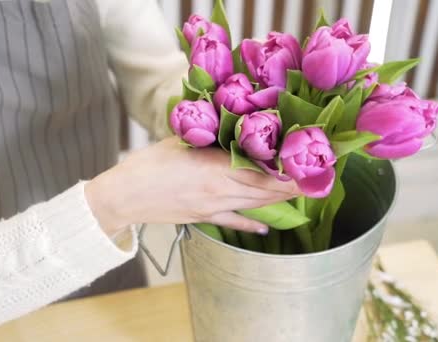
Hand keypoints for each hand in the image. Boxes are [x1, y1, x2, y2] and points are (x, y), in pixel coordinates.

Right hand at [86, 137, 299, 235]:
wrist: (123, 197)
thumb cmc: (147, 165)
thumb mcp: (180, 142)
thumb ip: (209, 138)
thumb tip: (232, 126)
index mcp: (214, 168)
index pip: (259, 172)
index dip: (286, 172)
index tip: (305, 167)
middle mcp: (218, 191)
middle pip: (263, 190)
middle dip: (290, 187)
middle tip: (313, 181)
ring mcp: (211, 207)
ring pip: (252, 206)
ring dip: (277, 202)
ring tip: (297, 196)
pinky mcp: (202, 218)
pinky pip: (232, 221)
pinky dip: (250, 224)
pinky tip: (265, 228)